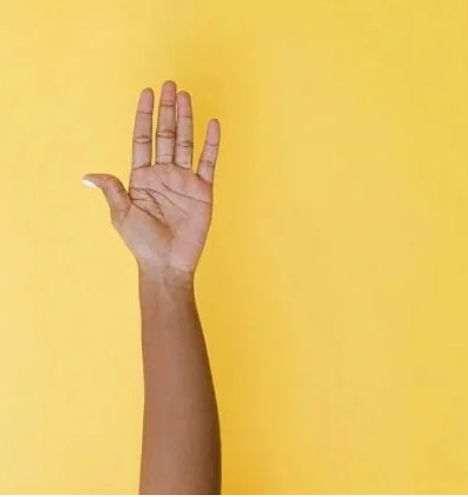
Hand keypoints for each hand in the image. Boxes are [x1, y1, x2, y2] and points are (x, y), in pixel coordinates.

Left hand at [83, 81, 220, 275]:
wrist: (167, 263)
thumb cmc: (142, 243)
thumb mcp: (122, 215)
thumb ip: (112, 190)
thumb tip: (88, 176)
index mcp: (142, 178)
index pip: (143, 139)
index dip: (145, 116)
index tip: (148, 94)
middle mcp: (164, 175)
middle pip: (165, 135)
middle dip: (168, 110)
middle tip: (170, 85)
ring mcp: (184, 181)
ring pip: (186, 143)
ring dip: (186, 120)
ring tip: (187, 97)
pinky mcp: (202, 191)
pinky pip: (208, 162)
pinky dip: (211, 144)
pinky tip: (213, 126)